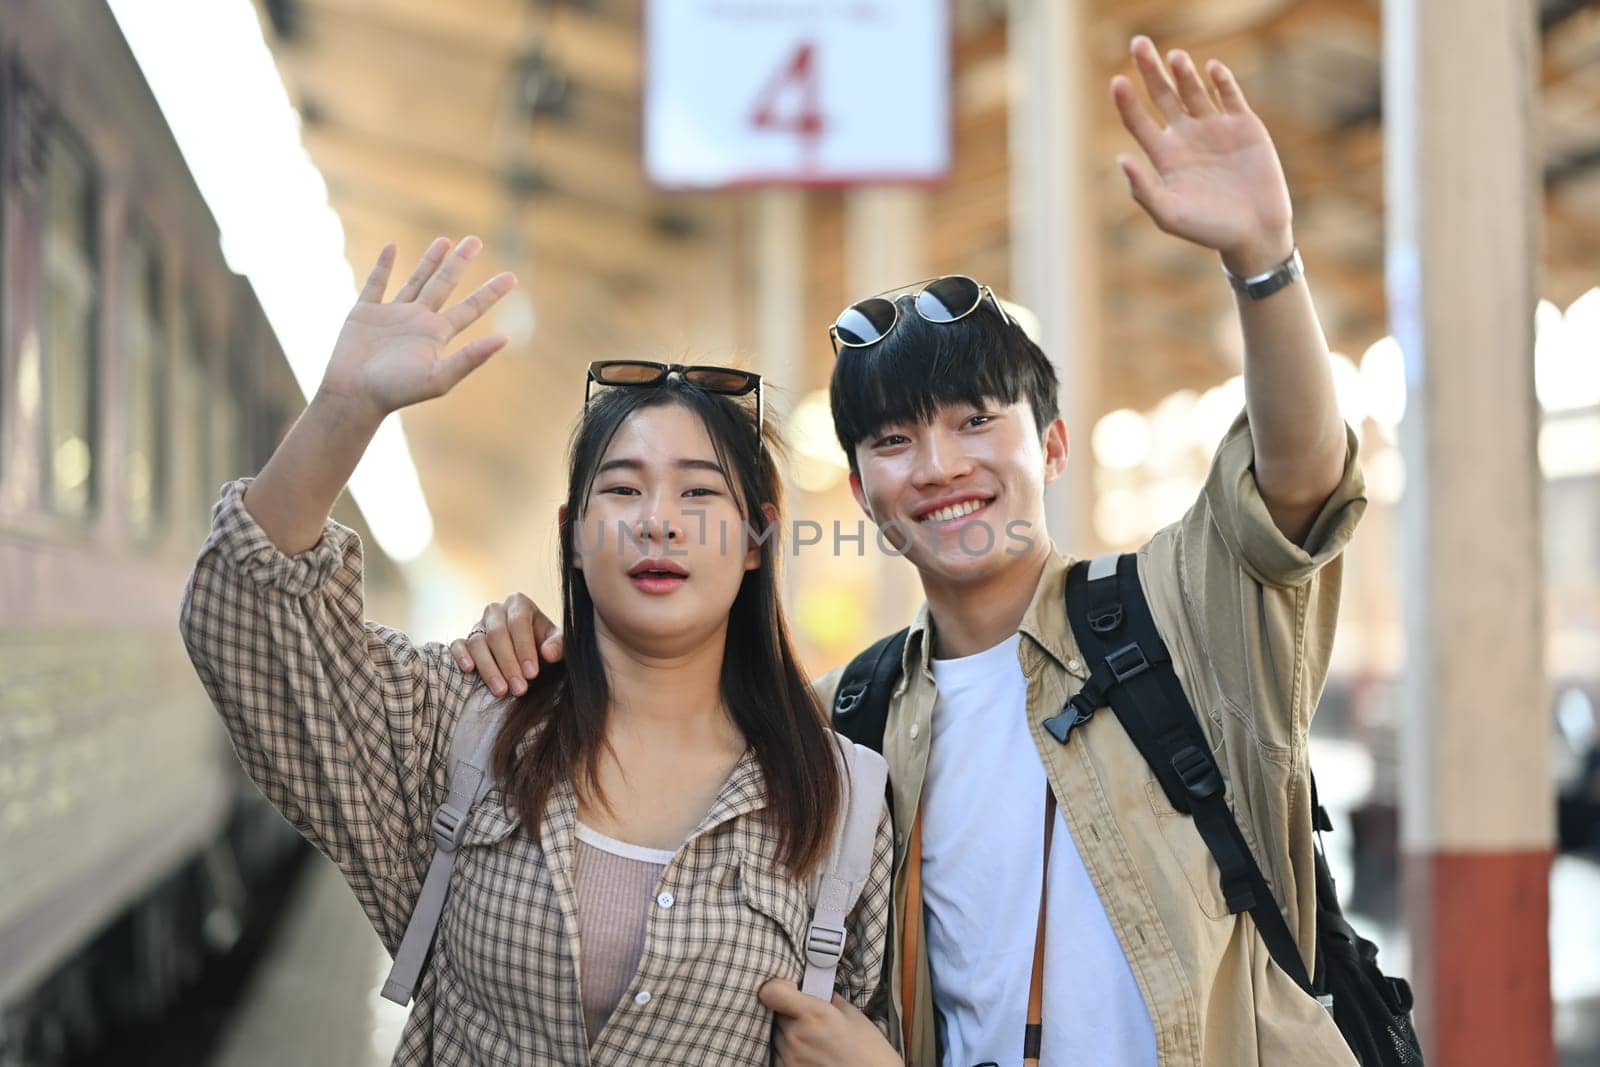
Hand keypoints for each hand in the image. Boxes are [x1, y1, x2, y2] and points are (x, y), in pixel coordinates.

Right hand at [316, 237, 516, 421]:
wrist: (354, 396)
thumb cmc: (397, 391)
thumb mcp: (439, 377)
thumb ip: (470, 358)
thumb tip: (504, 339)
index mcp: (437, 335)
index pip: (471, 308)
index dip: (491, 293)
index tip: (512, 277)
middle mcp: (418, 322)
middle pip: (445, 285)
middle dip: (460, 263)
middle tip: (476, 240)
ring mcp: (392, 315)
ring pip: (416, 280)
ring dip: (430, 261)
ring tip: (445, 241)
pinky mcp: (364, 313)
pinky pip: (376, 283)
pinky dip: (383, 266)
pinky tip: (391, 248)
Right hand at [450, 592, 564, 696]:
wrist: (528, 652)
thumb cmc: (544, 643)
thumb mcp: (557, 643)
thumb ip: (558, 645)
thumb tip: (548, 653)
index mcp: (519, 604)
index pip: (518, 622)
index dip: (525, 648)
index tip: (532, 673)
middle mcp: (496, 611)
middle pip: (497, 634)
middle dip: (508, 663)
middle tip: (520, 688)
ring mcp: (478, 624)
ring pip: (477, 643)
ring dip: (489, 668)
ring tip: (501, 690)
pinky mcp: (464, 639)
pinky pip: (458, 645)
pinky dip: (461, 656)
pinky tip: (469, 669)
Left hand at [760, 979, 900, 1066]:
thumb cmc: (870, 1051)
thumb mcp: (853, 1015)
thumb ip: (828, 999)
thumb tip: (816, 989)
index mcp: (814, 1014)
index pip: (771, 992)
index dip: (777, 987)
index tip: (789, 990)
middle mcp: (797, 1035)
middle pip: (777, 1013)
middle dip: (790, 1014)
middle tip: (811, 1021)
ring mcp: (790, 1056)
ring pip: (778, 1035)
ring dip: (790, 1035)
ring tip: (815, 1042)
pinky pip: (779, 1055)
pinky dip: (790, 1053)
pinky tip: (811, 1056)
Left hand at [1111, 36, 1294, 275]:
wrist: (1254, 233)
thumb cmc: (1208, 230)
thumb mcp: (1169, 215)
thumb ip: (1143, 190)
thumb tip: (1120, 159)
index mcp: (1165, 156)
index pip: (1138, 121)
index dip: (1127, 102)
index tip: (1117, 81)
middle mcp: (1186, 137)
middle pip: (1162, 96)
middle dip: (1149, 70)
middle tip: (1138, 43)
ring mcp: (1215, 128)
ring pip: (1194, 90)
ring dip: (1183, 72)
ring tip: (1174, 56)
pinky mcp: (1245, 126)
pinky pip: (1230, 95)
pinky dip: (1222, 81)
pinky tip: (1211, 69)